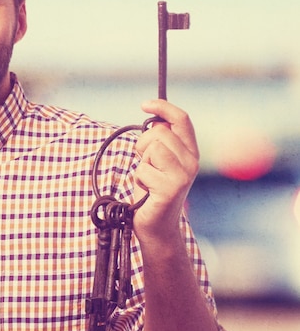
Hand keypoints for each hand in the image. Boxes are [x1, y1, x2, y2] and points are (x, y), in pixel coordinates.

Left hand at [133, 99, 198, 239]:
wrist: (156, 226)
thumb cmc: (153, 192)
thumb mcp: (158, 162)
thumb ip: (160, 142)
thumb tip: (156, 121)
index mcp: (190, 152)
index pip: (182, 120)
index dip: (164, 107)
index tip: (145, 104)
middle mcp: (192, 162)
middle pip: (160, 132)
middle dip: (143, 145)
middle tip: (145, 163)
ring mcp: (183, 176)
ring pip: (152, 148)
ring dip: (142, 163)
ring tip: (148, 178)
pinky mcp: (171, 189)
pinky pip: (143, 170)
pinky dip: (138, 180)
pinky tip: (147, 191)